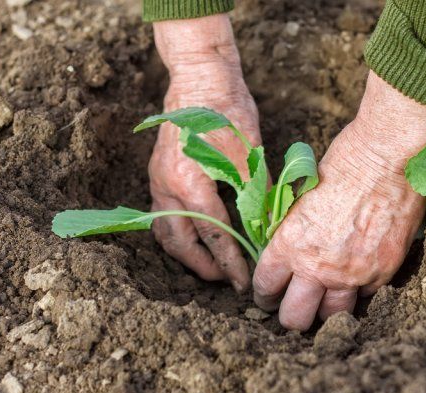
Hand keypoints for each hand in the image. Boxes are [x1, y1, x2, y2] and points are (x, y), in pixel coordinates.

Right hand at [149, 16, 260, 291]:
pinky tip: (199, 240)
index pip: (212, 234)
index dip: (230, 261)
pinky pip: (163, 215)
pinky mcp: (159, 175)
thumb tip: (268, 229)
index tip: (244, 282)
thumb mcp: (249, 152)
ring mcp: (158, 180)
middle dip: (204, 267)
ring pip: (166, 232)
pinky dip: (180, 234)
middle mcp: (166, 185)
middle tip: (228, 281)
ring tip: (212, 267)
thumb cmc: (227, 110)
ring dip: (187, 254)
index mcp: (189, 181)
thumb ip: (255, 194)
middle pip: (180, 242)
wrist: (200, 77)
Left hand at [253, 71, 425, 329]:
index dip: (264, 295)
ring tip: (325, 300)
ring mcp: (353, 274)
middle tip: (293, 306)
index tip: (269, 295)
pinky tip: (355, 278)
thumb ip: (291, 234)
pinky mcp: (382, 272)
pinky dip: (358, 292)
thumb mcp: (301, 199)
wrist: (388, 157)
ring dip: (326, 310)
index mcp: (290, 245)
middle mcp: (318, 267)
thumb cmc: (342, 165)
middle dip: (289, 315)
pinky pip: (364, 297)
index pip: (265, 288)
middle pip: (295, 318)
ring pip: (332, 317)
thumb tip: (284, 253)